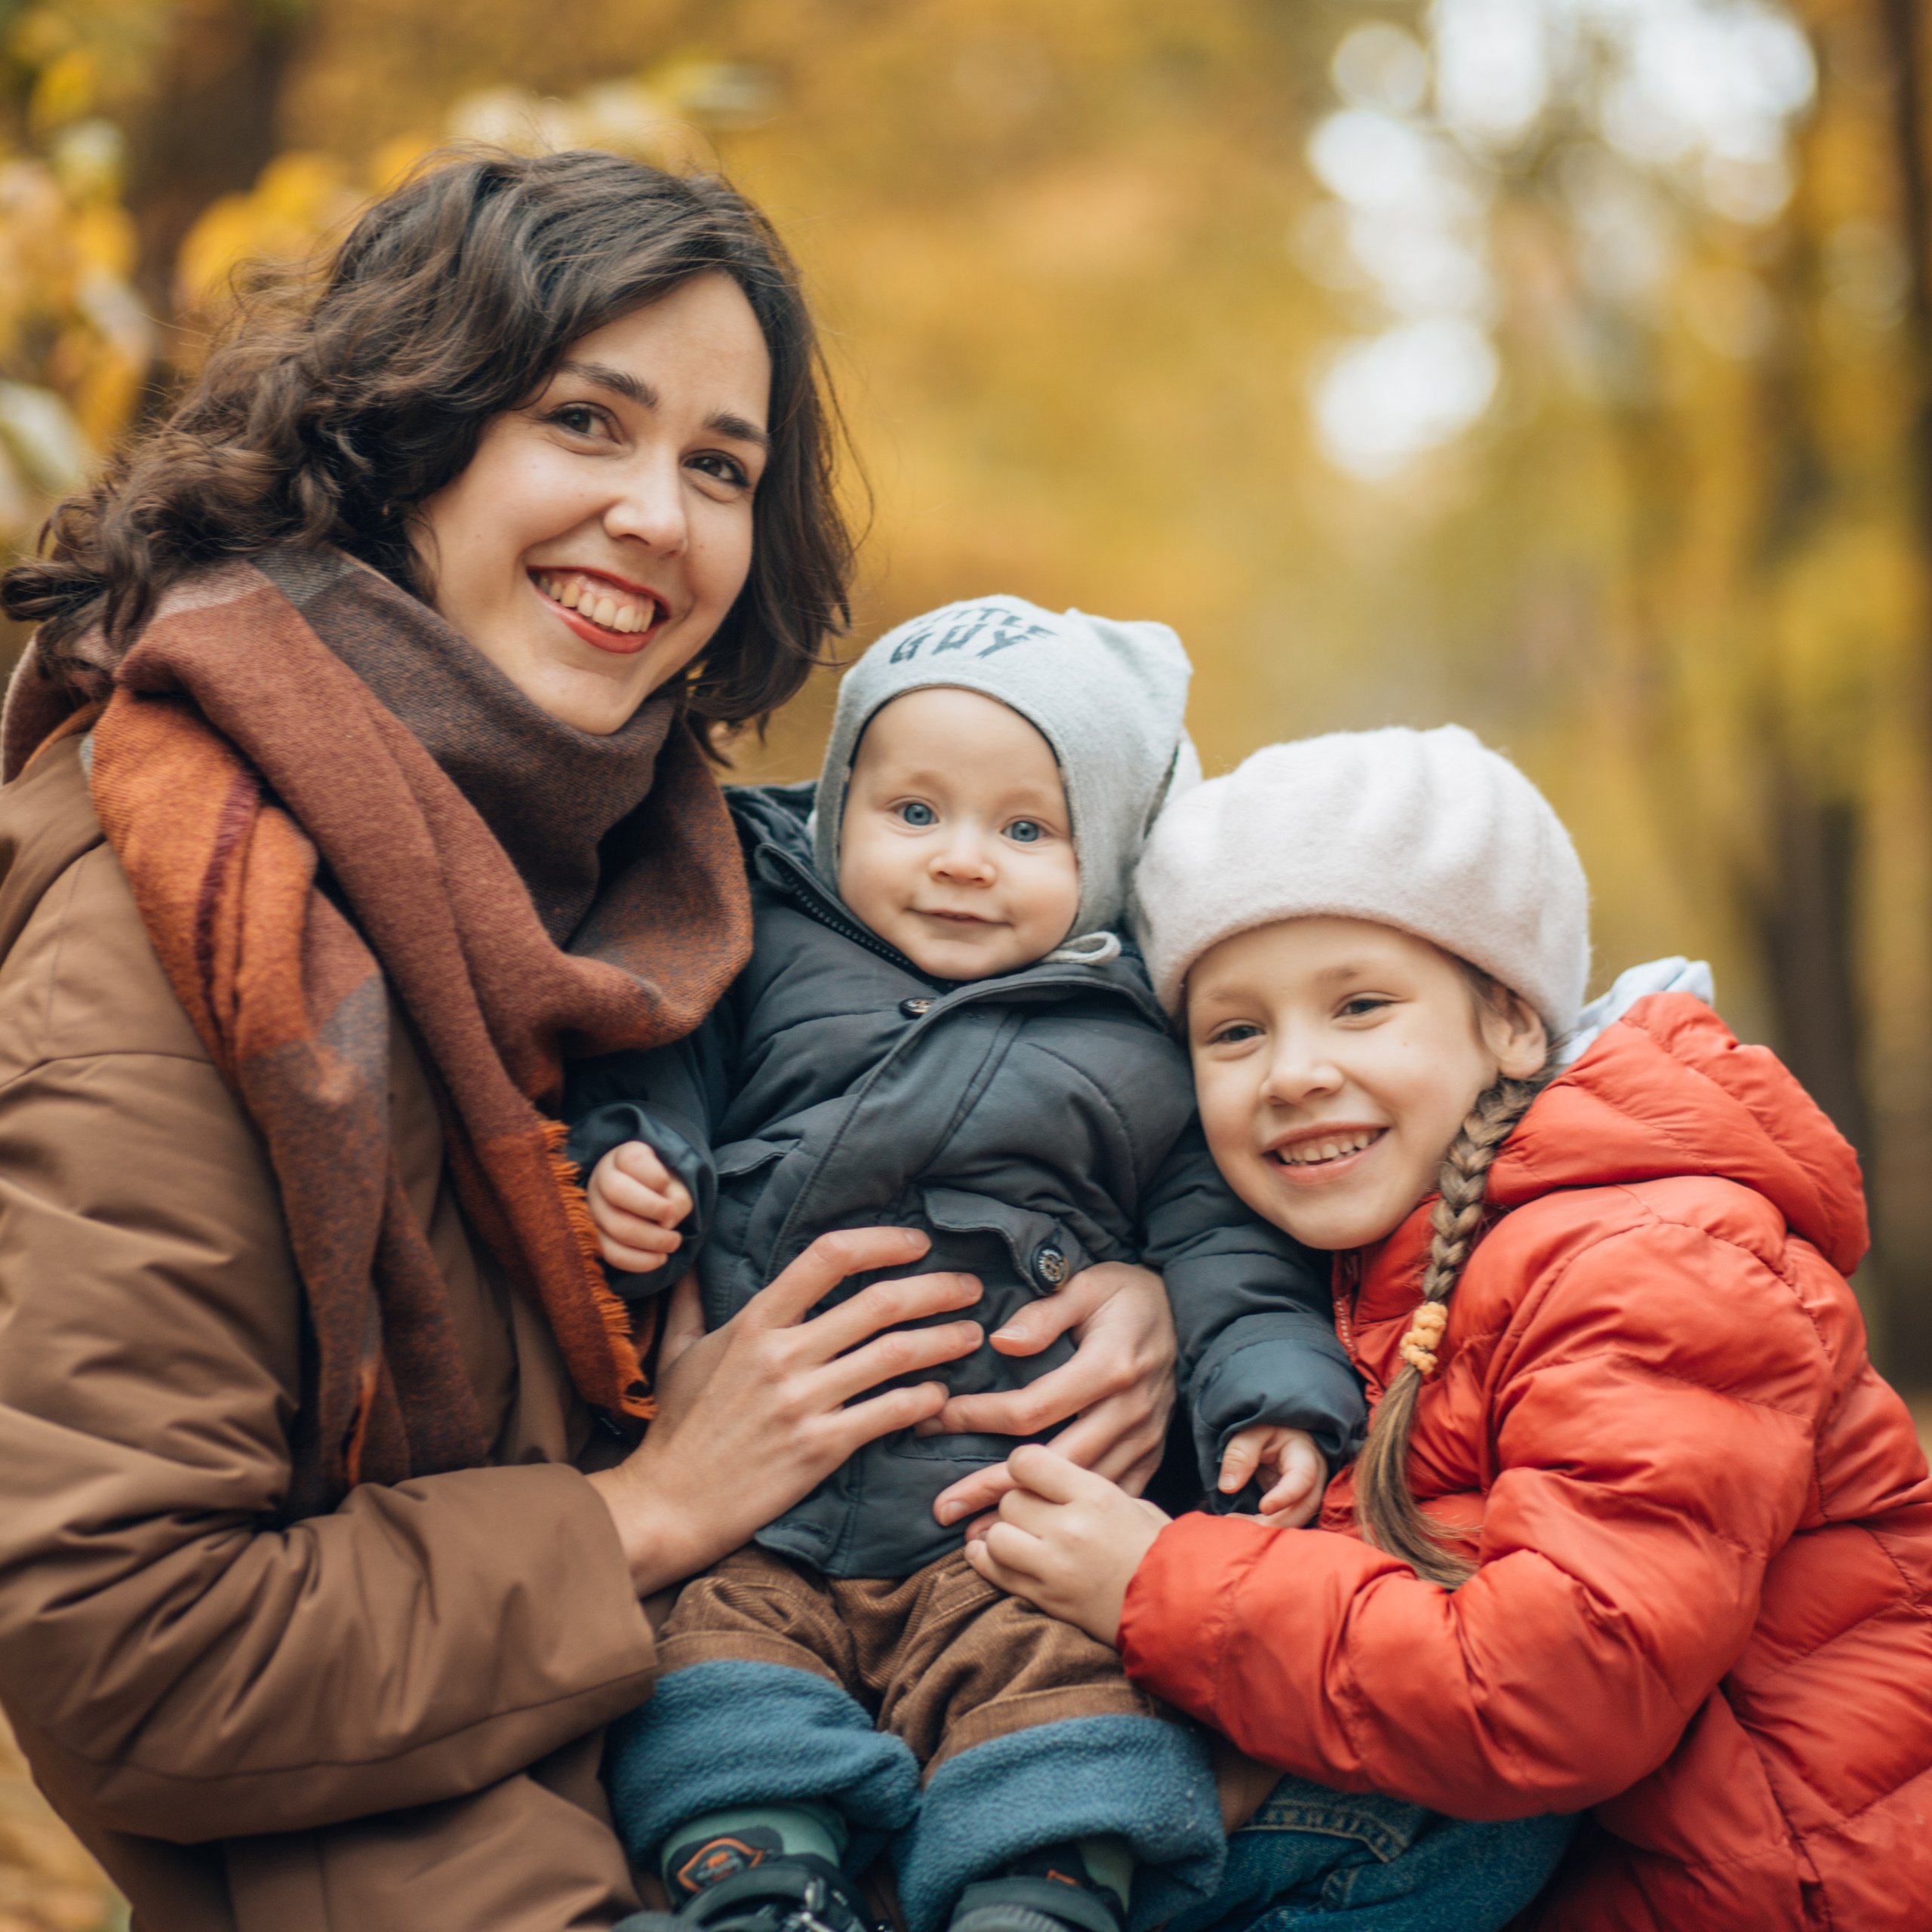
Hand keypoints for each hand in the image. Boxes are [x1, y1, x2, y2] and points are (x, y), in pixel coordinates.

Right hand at [587, 1227, 984, 1594]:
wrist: (667, 1506)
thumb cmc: (677, 1428)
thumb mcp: (679, 1353)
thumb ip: (691, 1302)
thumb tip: (692, 1258)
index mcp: (753, 1323)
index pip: (828, 1257)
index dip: (881, 1242)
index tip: (917, 1243)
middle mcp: (781, 1355)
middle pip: (878, 1303)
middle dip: (936, 1288)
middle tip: (971, 1288)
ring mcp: (802, 1402)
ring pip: (894, 1355)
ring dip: (943, 1340)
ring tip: (971, 1335)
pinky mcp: (819, 1449)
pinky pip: (889, 1413)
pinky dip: (924, 1399)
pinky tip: (940, 1394)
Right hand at [588, 1142, 691, 1271]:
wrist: (652, 1204)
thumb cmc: (665, 1190)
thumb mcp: (678, 1185)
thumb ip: (678, 1198)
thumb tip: (664, 1225)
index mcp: (622, 1157)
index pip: (631, 1160)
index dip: (653, 1175)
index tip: (666, 1184)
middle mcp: (602, 1179)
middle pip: (617, 1191)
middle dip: (651, 1207)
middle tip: (672, 1214)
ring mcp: (595, 1209)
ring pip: (615, 1226)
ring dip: (651, 1239)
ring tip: (673, 1241)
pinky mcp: (596, 1237)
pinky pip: (611, 1253)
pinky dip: (639, 1261)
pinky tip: (660, 1258)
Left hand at [927, 1261, 1176, 1528]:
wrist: (1188, 1311)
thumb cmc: (1128, 1295)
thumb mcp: (1088, 1285)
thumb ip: (1044, 1313)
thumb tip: (1000, 1341)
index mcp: (1109, 1367)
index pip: (1033, 1406)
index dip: (980, 1417)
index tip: (938, 1420)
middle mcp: (1129, 1410)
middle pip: (1052, 1462)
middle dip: (994, 1487)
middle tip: (945, 1507)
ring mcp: (1143, 1437)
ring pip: (1078, 1488)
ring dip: (1029, 1514)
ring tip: (979, 1535)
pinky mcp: (1151, 1453)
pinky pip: (1110, 1494)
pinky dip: (1072, 1517)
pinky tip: (1037, 1534)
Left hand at [964, 1444, 1169, 1646]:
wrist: (1178, 1609)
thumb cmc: (1159, 1550)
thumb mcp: (1130, 1503)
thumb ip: (1084, 1488)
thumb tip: (1045, 1478)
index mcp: (1094, 1495)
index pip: (1027, 1462)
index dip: (1023, 1466)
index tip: (1030, 1474)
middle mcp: (1070, 1528)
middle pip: (1011, 1500)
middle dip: (1018, 1504)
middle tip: (1035, 1513)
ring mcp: (1055, 1567)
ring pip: (997, 1535)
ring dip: (1003, 1534)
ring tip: (1020, 1537)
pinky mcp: (1045, 1599)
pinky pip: (994, 1572)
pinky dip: (987, 1561)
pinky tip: (996, 1554)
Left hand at [1217, 1425, 1326, 1527]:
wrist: (1278, 1432)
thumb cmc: (1267, 1426)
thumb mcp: (1252, 1430)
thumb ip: (1240, 1453)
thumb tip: (1228, 1487)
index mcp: (1305, 1455)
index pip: (1303, 1479)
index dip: (1285, 1496)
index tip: (1263, 1507)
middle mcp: (1313, 1478)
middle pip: (1304, 1507)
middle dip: (1275, 1522)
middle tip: (1242, 1527)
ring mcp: (1306, 1493)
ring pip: (1297, 1519)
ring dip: (1270, 1528)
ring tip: (1239, 1528)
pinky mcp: (1295, 1503)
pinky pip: (1287, 1520)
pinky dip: (1269, 1527)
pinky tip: (1246, 1528)